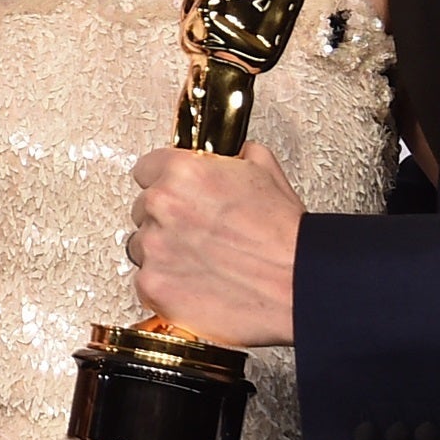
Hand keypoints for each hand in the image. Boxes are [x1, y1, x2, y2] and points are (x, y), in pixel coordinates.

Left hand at [129, 143, 303, 346]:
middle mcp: (161, 206)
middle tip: (200, 232)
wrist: (299, 285)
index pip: (146, 169)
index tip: (176, 192)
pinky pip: (145, 279)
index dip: (164, 182)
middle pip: (143, 208)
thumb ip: (235, 157)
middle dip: (166, 219)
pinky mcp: (152, 285)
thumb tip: (232, 154)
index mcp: (182, 173)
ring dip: (163, 251)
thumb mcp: (266, 172)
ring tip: (203, 260)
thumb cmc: (286, 236)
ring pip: (141, 245)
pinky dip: (166, 283)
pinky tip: (196, 282)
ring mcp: (153, 248)